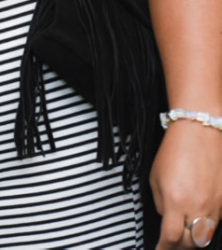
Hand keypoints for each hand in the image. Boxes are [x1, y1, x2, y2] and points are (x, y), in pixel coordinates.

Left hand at [152, 120, 221, 248]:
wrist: (200, 133)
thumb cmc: (175, 151)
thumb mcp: (155, 178)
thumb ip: (161, 204)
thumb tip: (166, 218)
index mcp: (176, 203)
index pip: (171, 238)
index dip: (163, 248)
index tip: (159, 249)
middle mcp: (199, 208)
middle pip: (191, 243)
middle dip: (179, 246)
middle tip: (170, 244)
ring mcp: (216, 207)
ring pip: (206, 236)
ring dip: (194, 238)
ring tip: (184, 234)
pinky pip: (216, 222)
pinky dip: (206, 226)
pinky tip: (198, 220)